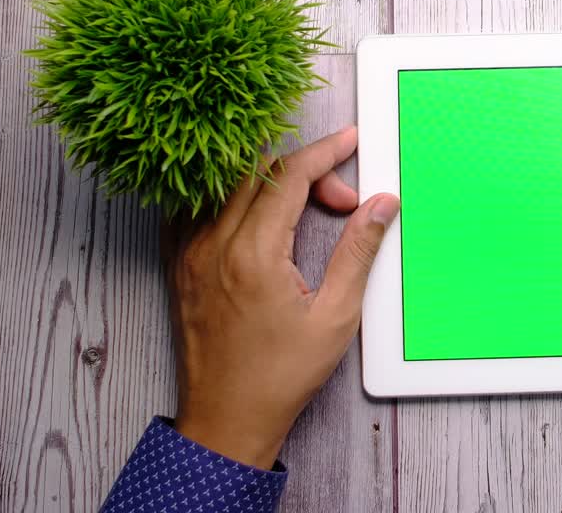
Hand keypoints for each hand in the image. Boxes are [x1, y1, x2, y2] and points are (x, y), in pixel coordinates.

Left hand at [168, 126, 399, 467]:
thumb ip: (358, 252)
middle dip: (307, 173)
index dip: (325, 152)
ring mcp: (191, 254)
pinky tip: (260, 216)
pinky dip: (234, 197)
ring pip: (229, 185)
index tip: (350, 142)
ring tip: (305, 210)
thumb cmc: (279, 377)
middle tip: (342, 203)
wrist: (226, 419)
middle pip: (260, 172)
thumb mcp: (335, 316)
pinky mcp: (182, 265)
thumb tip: (379, 206)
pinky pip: (201, 207)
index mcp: (253, 254)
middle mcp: (214, 245)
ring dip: (272, 182)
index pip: (289, 175)